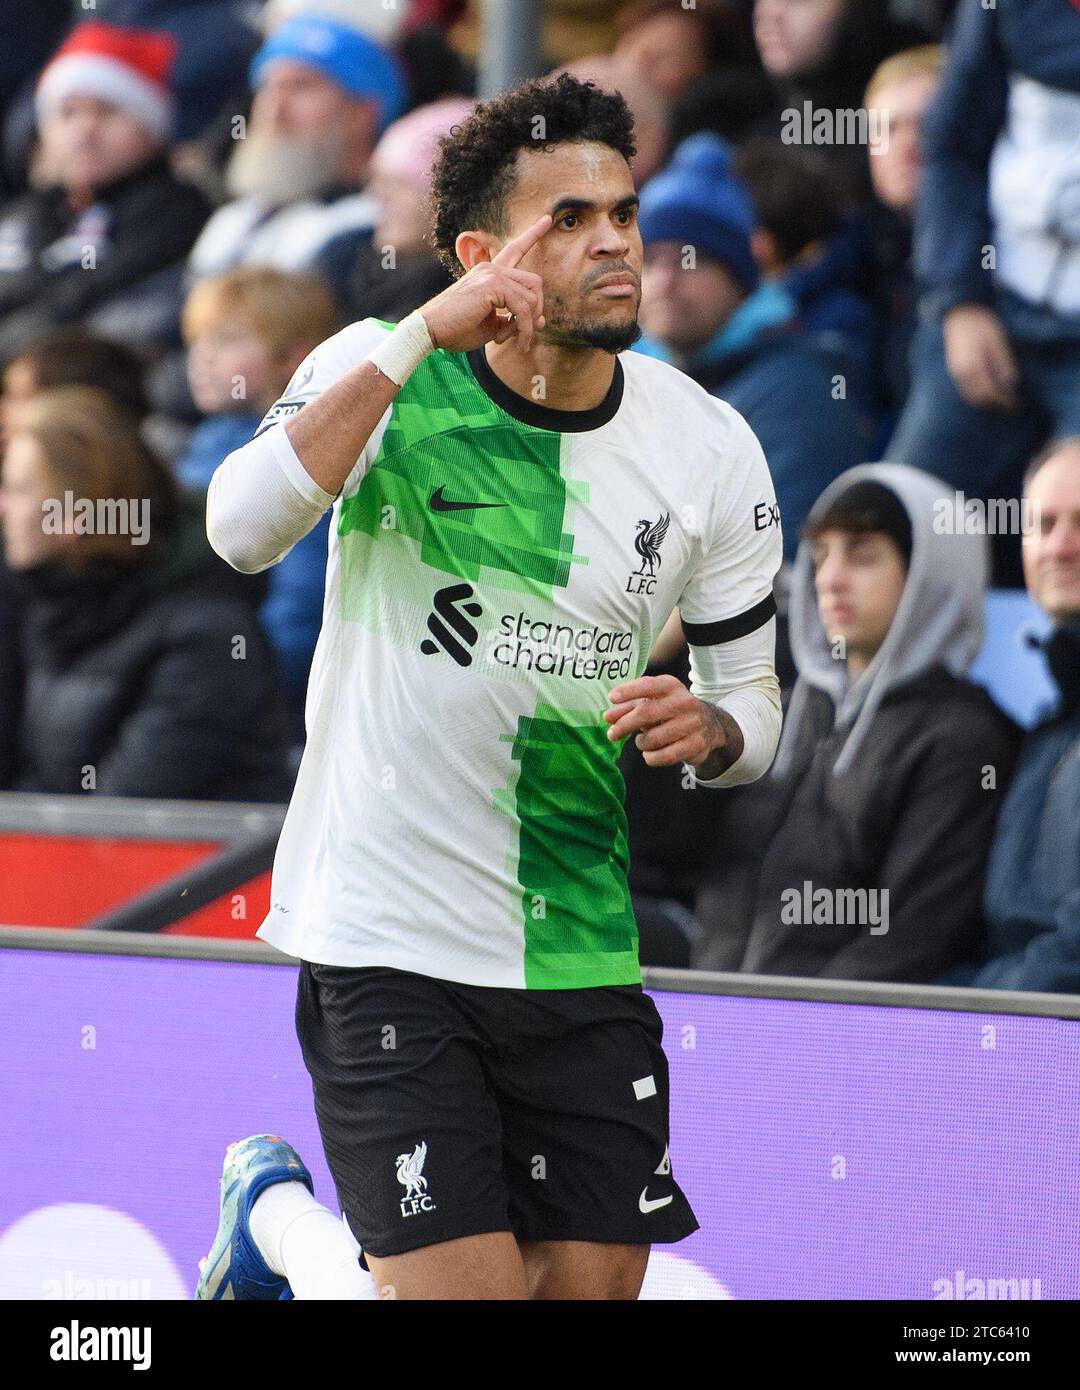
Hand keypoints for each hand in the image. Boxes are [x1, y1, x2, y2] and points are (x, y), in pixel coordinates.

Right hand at [418, 214, 551, 354]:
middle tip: (520, 335)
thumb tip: (542, 320)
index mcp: (489, 274)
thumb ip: (515, 320)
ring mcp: (492, 274)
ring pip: (532, 297)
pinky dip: (521, 328)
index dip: (532, 235)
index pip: (515, 250)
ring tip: (506, 339)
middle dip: (535, 312)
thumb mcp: (492, 326)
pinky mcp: (492, 285)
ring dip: (526, 325)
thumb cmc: (456, 329)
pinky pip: (523, 308)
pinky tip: (502, 339)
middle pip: (535, 282)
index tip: (547, 219)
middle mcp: (491, 268)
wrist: (429, 331)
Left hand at [603, 674, 740, 773]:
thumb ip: (629, 708)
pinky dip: (651, 757)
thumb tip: (607, 717)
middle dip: (624, 725)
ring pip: (653, 738)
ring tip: (642, 741)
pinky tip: (650, 753)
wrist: (709, 725)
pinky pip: (664, 756)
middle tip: (612, 734)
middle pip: (647, 713)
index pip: (648, 685)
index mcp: (671, 686)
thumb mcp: (653, 703)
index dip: (629, 691)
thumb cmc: (671, 711)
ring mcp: (692, 723)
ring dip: (641, 743)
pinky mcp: (696, 744)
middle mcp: (684, 702)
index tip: (611, 698)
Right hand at [942, 304, 1019, 410]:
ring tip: (999, 401)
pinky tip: (986, 391)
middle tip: (1010, 406)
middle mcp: (962, 373)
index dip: (1004, 400)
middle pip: (979, 398)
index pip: (991, 392)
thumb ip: (1003, 363)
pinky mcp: (954, 369)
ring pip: (970, 396)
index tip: (1016, 404)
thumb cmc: (982, 324)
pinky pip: (965, 389)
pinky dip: (976, 394)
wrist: (961, 312)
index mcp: (974, 367)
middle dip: (995, 404)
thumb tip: (1011, 384)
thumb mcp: (998, 341)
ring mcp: (955, 372)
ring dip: (985, 402)